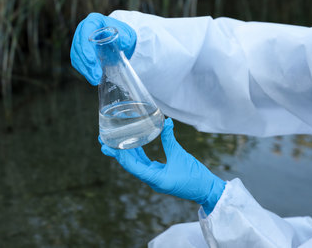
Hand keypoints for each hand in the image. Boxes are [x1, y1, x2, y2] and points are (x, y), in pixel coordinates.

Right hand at [70, 12, 136, 84]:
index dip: (85, 48)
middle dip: (86, 63)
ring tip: (94, 80)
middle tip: (96, 75)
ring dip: (85, 69)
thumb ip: (125, 37)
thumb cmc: (122, 34)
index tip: (91, 60)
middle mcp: (83, 30)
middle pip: (79, 47)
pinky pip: (78, 61)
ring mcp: (80, 41)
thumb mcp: (126, 34)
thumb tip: (124, 43)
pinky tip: (91, 77)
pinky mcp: (80, 51)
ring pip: (76, 56)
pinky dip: (84, 70)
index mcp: (93, 21)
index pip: (85, 33)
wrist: (120, 39)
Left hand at [100, 118, 225, 214]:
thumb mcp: (181, 155)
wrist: (207, 191)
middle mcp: (152, 180)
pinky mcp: (160, 176)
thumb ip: (171, 139)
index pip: (132, 166)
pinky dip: (138, 155)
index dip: (120, 155)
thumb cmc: (195, 176)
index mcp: (155, 179)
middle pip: (130, 165)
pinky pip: (145, 165)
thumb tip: (166, 121)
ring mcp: (155, 179)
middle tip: (103, 142)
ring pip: (136, 165)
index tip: (108, 146)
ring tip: (113, 142)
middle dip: (117, 153)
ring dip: (126, 154)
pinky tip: (134, 146)